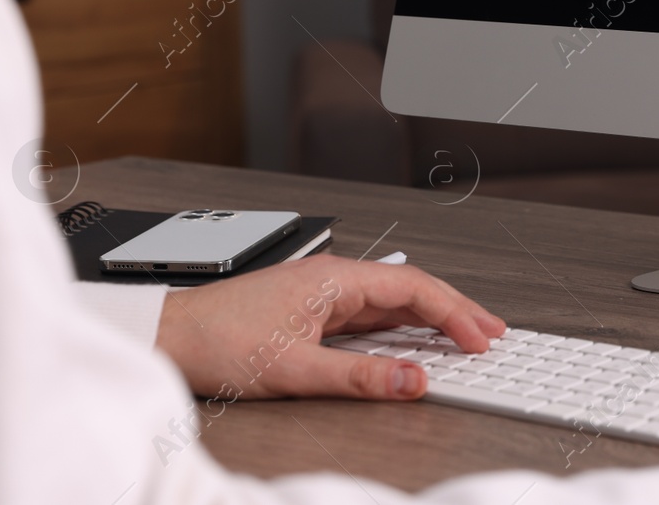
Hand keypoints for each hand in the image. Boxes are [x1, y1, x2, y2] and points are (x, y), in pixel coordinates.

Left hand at [155, 253, 504, 402]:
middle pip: (409, 291)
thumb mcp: (295, 369)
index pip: (412, 287)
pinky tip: (414, 345)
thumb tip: (415, 380)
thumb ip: (361, 377)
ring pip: (391, 304)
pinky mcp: (311, 313)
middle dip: (454, 311)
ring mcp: (322, 295)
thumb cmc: (216, 341)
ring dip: (430, 320)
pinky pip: (370, 318)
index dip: (453, 312)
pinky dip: (401, 331)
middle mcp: (332, 280)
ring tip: (466, 337)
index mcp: (333, 278)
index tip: (482, 336)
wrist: (168, 338)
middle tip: (491, 333)